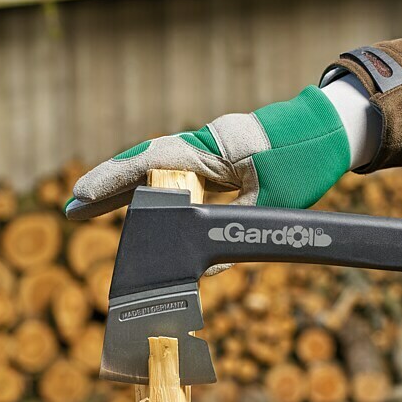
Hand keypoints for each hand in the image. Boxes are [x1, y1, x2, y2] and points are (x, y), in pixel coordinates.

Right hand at [66, 85, 349, 218]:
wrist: (329, 130)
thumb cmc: (305, 162)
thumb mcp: (275, 204)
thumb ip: (238, 233)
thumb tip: (206, 271)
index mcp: (213, 149)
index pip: (152, 162)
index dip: (113, 180)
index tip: (81, 198)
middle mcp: (205, 145)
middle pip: (146, 166)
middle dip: (109, 188)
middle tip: (71, 211)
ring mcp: (210, 151)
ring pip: (160, 170)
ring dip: (128, 190)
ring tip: (92, 211)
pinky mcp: (219, 160)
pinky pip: (179, 175)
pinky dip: (156, 190)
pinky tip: (141, 207)